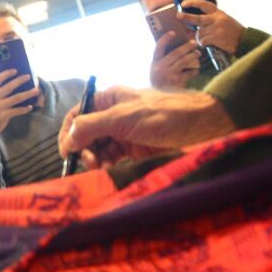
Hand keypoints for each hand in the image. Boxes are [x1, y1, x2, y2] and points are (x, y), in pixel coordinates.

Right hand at [0, 70, 35, 148]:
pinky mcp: (3, 116)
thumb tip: (6, 85)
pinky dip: (24, 109)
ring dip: (27, 94)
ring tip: (36, 91)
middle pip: (9, 87)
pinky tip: (30, 107)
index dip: (6, 74)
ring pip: (16, 98)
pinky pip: (17, 111)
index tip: (15, 70)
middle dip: (20, 80)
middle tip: (28, 76)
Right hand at [58, 86, 234, 169]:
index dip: (69, 132)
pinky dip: (109, 166)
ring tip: (102, 167)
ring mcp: (126, 134)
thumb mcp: (124, 117)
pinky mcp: (137, 151)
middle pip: (87, 134)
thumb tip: (68, 139)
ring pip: (100, 149)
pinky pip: (115, 160)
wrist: (204, 128)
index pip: (79, 114)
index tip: (67, 152)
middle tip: (90, 162)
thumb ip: (92, 126)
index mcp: (110, 100)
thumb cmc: (165, 115)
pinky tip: (111, 170)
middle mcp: (115, 116)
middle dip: (84, 148)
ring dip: (96, 160)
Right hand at [148, 30, 201, 90]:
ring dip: (192, 56)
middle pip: (175, 53)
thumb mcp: (156, 69)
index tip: (173, 32)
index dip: (165, 39)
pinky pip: (188, 73)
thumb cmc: (159, 79)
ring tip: (198, 53)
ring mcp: (169, 75)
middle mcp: (160, 68)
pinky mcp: (177, 82)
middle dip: (186, 47)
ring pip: (183, 61)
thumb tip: (178, 48)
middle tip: (194, 43)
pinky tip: (196, 69)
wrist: (158, 96)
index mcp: (155, 62)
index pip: (158, 48)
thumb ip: (163, 60)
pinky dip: (194, 70)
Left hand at [181, 0, 244, 54]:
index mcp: (218, 14)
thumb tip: (194, 25)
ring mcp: (217, 29)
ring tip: (206, 40)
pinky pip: (203, 41)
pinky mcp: (217, 38)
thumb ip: (211, 20)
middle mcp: (217, 19)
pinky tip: (208, 45)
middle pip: (197, 18)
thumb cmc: (233, 32)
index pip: (205, 5)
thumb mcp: (224, 20)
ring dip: (199, 38)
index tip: (184, 3)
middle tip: (178, 16)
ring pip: (199, 33)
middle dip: (186, 17)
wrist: (245, 40)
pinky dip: (203, 44)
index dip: (193, 3)